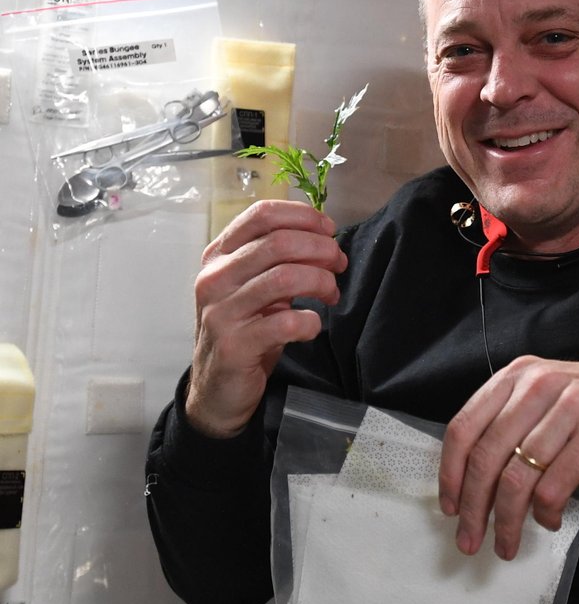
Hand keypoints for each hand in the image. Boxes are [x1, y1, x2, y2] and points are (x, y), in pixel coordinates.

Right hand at [186, 199, 346, 437]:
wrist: (218, 388)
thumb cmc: (245, 330)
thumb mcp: (256, 287)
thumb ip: (280, 261)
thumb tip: (326, 240)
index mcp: (219, 255)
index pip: (261, 215)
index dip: (303, 217)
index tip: (329, 230)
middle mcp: (215, 278)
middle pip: (279, 242)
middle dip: (321, 249)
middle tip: (339, 264)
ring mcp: (221, 311)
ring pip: (285, 277)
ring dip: (321, 281)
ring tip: (331, 293)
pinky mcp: (235, 345)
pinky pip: (286, 323)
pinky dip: (310, 321)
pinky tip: (311, 325)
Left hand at [439, 355, 578, 559]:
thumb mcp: (549, 397)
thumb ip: (511, 423)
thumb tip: (471, 480)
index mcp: (519, 375)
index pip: (465, 426)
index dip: (450, 473)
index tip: (450, 506)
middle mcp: (540, 386)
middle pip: (487, 457)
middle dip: (474, 507)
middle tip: (470, 539)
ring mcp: (570, 408)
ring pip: (517, 477)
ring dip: (507, 521)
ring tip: (507, 544)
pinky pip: (554, 486)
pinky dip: (544, 513)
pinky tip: (548, 522)